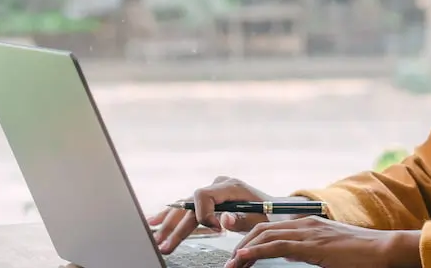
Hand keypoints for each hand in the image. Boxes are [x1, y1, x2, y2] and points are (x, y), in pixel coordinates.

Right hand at [148, 176, 275, 253]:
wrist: (275, 208)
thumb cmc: (269, 213)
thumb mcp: (258, 218)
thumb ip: (240, 220)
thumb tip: (223, 220)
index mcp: (230, 186)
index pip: (203, 195)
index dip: (202, 214)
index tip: (215, 230)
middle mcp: (218, 185)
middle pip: (189, 204)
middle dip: (176, 226)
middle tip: (165, 245)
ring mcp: (212, 191)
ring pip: (185, 206)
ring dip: (169, 223)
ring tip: (156, 239)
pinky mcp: (209, 199)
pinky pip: (187, 207)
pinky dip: (172, 216)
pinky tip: (155, 222)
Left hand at [227, 216, 421, 267]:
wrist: (384, 249)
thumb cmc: (360, 254)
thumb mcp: (328, 250)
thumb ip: (307, 250)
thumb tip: (289, 254)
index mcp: (308, 225)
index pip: (271, 229)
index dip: (250, 241)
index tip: (238, 255)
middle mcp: (306, 224)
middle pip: (263, 230)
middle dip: (241, 245)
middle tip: (229, 263)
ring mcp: (310, 233)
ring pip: (266, 236)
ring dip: (244, 250)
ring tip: (231, 264)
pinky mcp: (314, 245)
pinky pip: (278, 247)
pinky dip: (257, 251)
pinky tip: (243, 257)